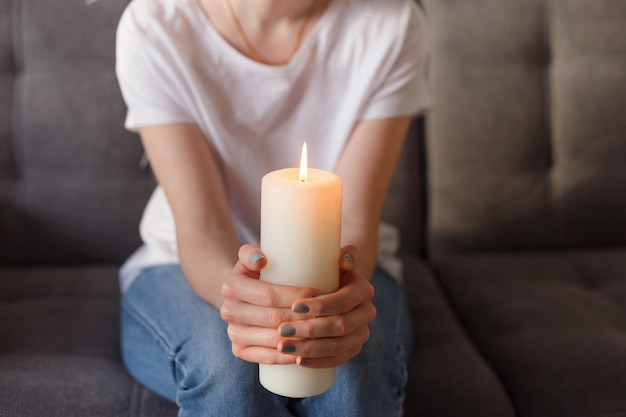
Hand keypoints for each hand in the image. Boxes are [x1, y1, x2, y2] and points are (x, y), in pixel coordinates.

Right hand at [220, 244, 321, 364]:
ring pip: (272, 340)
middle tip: (329, 316)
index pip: (270, 294)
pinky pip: (264, 358)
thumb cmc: (256, 273)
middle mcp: (228, 311)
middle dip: (305, 318)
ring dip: (299, 339)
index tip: (323, 295)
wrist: (240, 296)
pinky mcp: (239, 350)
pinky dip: (286, 358)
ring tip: (323, 333)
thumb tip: (262, 260)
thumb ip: (252, 252)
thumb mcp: (251, 257)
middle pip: (274, 318)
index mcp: (232, 286)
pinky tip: (303, 354)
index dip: (298, 296)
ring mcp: (233, 333)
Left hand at [276, 246, 376, 368]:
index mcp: (363, 289)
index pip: (342, 301)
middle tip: (282, 331)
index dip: (320, 306)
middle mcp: (367, 312)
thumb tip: (344, 260)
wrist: (336, 286)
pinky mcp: (353, 348)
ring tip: (284, 347)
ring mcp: (362, 332)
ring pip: (337, 346)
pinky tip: (300, 362)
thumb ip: (335, 249)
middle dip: (309, 330)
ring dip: (310, 349)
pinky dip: (319, 362)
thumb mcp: (329, 256)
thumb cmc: (325, 268)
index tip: (294, 307)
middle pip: (339, 326)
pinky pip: (338, 359)